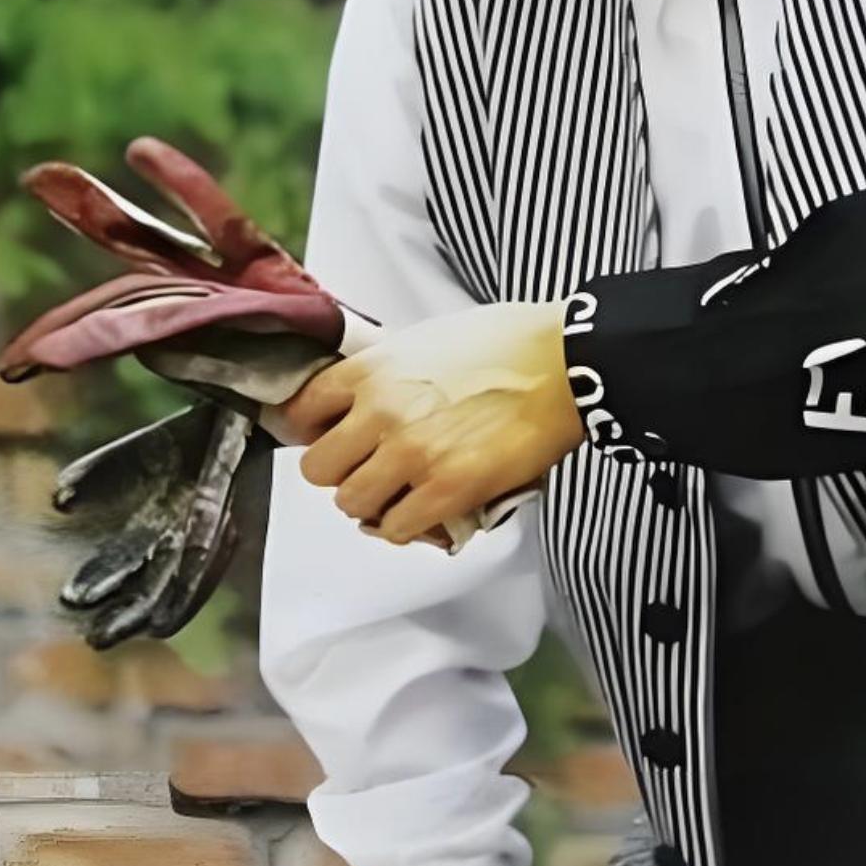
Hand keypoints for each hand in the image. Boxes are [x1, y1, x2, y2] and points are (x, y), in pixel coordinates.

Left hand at [279, 301, 585, 544]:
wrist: (564, 362)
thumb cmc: (508, 342)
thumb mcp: (427, 338)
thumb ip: (388, 370)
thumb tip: (367, 397)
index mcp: (372, 369)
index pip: (301, 412)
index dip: (315, 430)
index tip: (331, 436)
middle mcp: (381, 412)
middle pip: (319, 468)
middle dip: (343, 471)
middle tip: (371, 467)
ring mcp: (412, 454)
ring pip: (352, 503)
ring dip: (375, 502)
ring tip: (402, 491)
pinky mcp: (448, 489)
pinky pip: (396, 528)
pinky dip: (407, 525)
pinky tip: (426, 509)